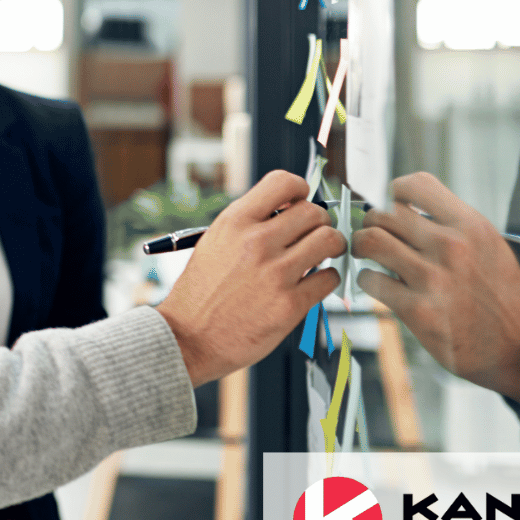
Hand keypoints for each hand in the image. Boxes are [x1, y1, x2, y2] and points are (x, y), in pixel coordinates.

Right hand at [157, 170, 341, 386]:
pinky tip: (312, 283)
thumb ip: (249, 224)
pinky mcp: (290, 304)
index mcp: (234, 222)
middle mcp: (256, 242)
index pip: (284, 182)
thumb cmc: (202, 292)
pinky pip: (329, 278)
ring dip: (331, 246)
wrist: (188, 337)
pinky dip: (326, 279)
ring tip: (320, 255)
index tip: (298, 203)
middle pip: (314, 211)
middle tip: (313, 235)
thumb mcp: (214, 243)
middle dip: (319, 222)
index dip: (299, 190)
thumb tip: (291, 210)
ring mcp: (275, 273)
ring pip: (330, 240)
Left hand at [354, 172, 519, 401]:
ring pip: (370, 240)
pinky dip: (368, 280)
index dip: (393, 191)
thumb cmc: (506, 299)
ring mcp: (433, 278)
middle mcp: (451, 246)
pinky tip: (379, 285)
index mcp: (470, 225)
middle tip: (373, 235)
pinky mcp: (418, 311)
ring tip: (367, 255)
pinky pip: (371, 280)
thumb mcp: (489, 246)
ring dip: (362, 247)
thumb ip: (450, 226)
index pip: (415, 185)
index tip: (389, 204)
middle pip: (383, 212)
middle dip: (371, 222)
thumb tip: (406, 212)